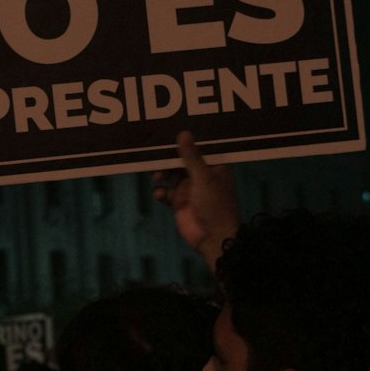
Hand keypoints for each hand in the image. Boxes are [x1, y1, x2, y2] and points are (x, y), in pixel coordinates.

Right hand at [152, 130, 239, 267]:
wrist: (213, 238)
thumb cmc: (215, 204)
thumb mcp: (203, 178)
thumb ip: (191, 157)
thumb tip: (184, 133)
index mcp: (213, 166)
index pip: (198, 147)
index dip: (185, 140)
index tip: (169, 132)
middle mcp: (201, 175)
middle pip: (181, 160)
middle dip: (168, 159)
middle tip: (155, 155)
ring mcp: (189, 189)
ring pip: (171, 175)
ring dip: (162, 173)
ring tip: (156, 176)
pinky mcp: (179, 202)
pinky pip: (165, 192)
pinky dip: (160, 191)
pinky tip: (158, 193)